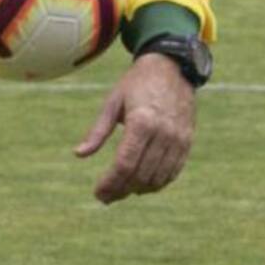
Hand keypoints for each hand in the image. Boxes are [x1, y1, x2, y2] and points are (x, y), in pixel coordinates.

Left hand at [74, 52, 195, 203]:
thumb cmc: (135, 84)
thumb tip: (78, 154)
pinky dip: (156, 183)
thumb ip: (97, 132)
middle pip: (140, 175)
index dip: (110, 183)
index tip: (98, 193)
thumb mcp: (111, 103)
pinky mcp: (187, 142)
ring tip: (120, 191)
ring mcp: (178, 140)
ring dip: (138, 190)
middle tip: (105, 197)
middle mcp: (163, 134)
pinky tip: (141, 185)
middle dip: (121, 190)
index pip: (124, 164)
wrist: (171, 67)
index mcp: (141, 122)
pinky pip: (172, 172)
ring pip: (157, 178)